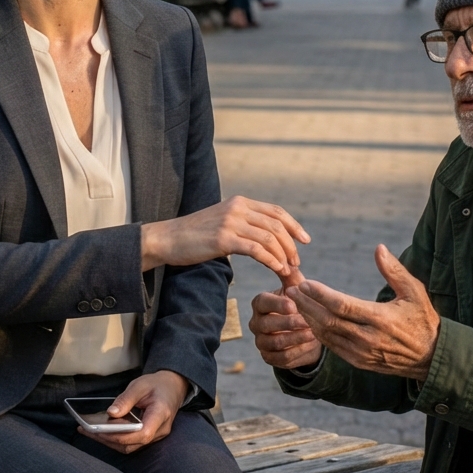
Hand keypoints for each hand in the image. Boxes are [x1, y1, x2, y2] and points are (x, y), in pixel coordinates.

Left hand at [79, 370, 187, 453]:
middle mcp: (160, 430)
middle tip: (87, 431)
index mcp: (161, 414)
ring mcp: (156, 436)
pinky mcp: (149, 436)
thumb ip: (126, 399)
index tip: (102, 431)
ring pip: (130, 446)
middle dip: (109, 440)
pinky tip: (102, 432)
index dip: (121, 436)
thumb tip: (110, 414)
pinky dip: (115, 439)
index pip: (143, 434)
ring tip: (89, 432)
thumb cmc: (157, 384)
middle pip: (133, 443)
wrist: (172, 387)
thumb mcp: (140, 385)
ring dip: (110, 441)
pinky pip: (131, 443)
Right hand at [141, 196, 308, 277]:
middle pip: (277, 225)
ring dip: (283, 256)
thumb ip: (242, 223)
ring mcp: (231, 222)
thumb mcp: (222, 221)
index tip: (305, 240)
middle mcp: (238, 208)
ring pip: (269, 238)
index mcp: (240, 202)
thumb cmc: (194, 235)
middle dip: (291, 245)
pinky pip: (256, 249)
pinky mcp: (223, 239)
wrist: (167, 238)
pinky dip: (271, 260)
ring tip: (288, 270)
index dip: (294, 225)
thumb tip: (265, 236)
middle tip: (297, 262)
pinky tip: (276, 270)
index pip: (276, 211)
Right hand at [250, 267, 322, 369]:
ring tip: (313, 333)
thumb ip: (292, 276)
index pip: (263, 302)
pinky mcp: (269, 357)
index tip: (293, 305)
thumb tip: (289, 260)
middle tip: (308, 321)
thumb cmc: (298, 304)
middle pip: (267, 325)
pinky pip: (282, 358)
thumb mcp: (296, 289)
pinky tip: (311, 344)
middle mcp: (256, 323)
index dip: (277, 304)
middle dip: (289, 323)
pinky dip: (298, 351)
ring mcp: (261, 342)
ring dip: (296, 338)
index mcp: (260, 304)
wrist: (304, 330)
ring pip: (275, 342)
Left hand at [285, 245, 439, 381]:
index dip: (320, 295)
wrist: (430, 357)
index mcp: (381, 319)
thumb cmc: (422, 319)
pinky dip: (317, 332)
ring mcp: (362, 353)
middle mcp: (369, 338)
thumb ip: (395, 271)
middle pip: (328, 321)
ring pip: (326, 335)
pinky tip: (308, 319)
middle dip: (307, 305)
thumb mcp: (414, 292)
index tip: (305, 283)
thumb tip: (379, 248)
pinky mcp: (359, 362)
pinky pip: (331, 347)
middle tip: (291, 290)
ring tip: (295, 302)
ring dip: (308, 318)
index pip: (342, 306)